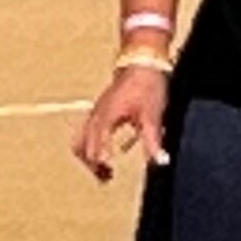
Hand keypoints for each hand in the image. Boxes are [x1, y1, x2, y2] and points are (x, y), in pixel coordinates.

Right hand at [72, 66, 169, 181]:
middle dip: (92, 164)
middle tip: (106, 178)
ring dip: (89, 158)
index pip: (95, 145)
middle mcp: (95, 116)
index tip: (107, 174)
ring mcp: (94, 113)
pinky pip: (86, 134)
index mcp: (106, 117)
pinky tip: (105, 158)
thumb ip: (153, 140)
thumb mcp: (152, 115)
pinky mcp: (98, 112)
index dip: (99, 161)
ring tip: (102, 173)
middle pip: (83, 146)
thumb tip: (160, 161)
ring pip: (81, 141)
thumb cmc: (146, 86)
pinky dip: (91, 148)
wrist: (141, 62)